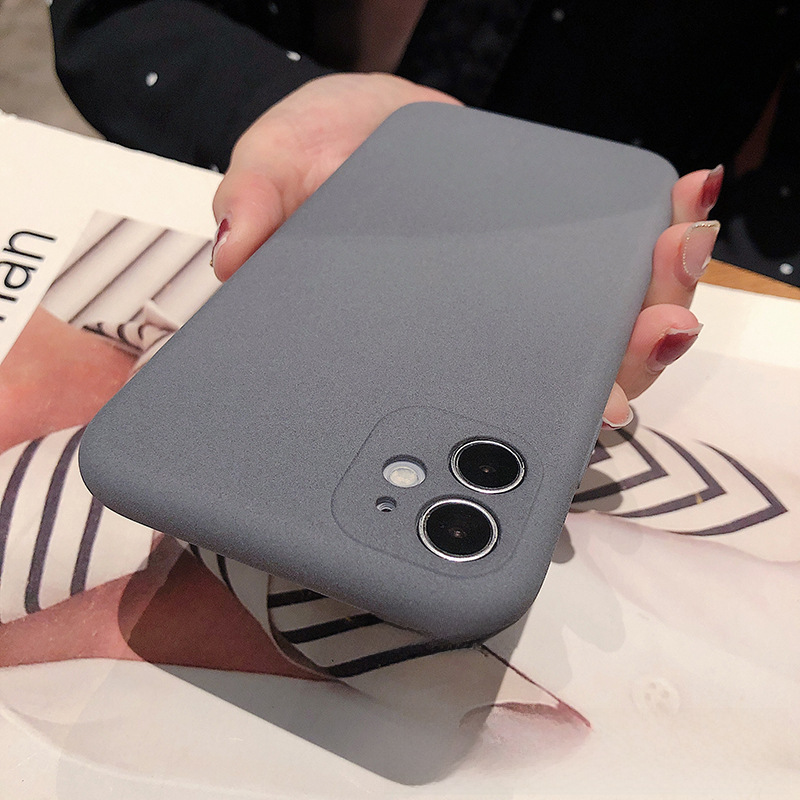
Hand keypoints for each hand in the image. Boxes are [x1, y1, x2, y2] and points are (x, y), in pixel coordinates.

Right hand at [212, 73, 721, 424]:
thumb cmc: (314, 164)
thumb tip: (236, 252)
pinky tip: (679, 210)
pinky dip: (648, 251)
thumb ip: (255, 204)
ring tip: (681, 250)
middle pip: (554, 384)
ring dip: (652, 304)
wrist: (361, 125)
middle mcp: (470, 342)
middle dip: (620, 364)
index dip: (519, 433)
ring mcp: (513, 304)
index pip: (462, 411)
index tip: (577, 421)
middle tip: (657, 328)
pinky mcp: (546, 259)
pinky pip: (607, 273)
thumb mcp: (271, 170)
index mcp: (408, 348)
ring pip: (595, 338)